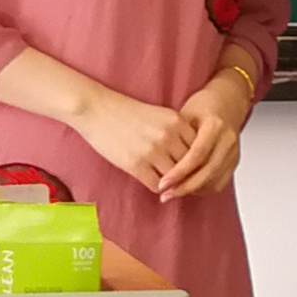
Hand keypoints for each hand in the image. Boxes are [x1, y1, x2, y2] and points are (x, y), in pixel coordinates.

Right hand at [68, 87, 195, 191]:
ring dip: (173, 183)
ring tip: (170, 184)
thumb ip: (177, 132)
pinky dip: (158, 187)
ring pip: (175, 178)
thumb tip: (192, 157)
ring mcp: (152, 151)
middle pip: (190, 165)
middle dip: (188, 174)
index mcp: (176, 121)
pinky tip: (153, 182)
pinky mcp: (135, 164)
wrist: (97, 110)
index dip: (197, 160)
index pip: (199, 149)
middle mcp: (168, 135)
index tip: (193, 166)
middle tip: (184, 180)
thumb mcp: (160, 115)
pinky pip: (157, 185)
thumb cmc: (127, 112)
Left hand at [154, 70, 253, 200]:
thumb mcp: (186, 114)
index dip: (179, 172)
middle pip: (207, 172)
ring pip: (214, 181)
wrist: (228, 101)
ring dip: (193, 190)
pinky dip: (204, 189)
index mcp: (215, 126)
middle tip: (166, 194)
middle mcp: (227, 140)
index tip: (163, 183)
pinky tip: (189, 189)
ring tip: (173, 193)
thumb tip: (158, 162)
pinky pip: (220, 182)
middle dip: (184, 187)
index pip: (197, 155)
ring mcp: (233, 152)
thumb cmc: (204, 105)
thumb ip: (177, 137)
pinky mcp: (235, 161)